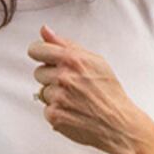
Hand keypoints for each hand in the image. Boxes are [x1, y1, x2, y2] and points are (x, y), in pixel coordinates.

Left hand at [28, 26, 149, 153]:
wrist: (117, 123)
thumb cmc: (109, 92)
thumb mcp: (93, 60)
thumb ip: (65, 44)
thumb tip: (45, 31)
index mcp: (72, 59)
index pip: (36, 50)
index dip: (39, 54)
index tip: (43, 58)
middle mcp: (63, 77)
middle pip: (38, 72)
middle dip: (50, 77)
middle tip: (70, 84)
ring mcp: (58, 97)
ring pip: (43, 92)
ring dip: (54, 95)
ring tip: (74, 99)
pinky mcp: (55, 115)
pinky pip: (46, 109)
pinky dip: (57, 111)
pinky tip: (72, 111)